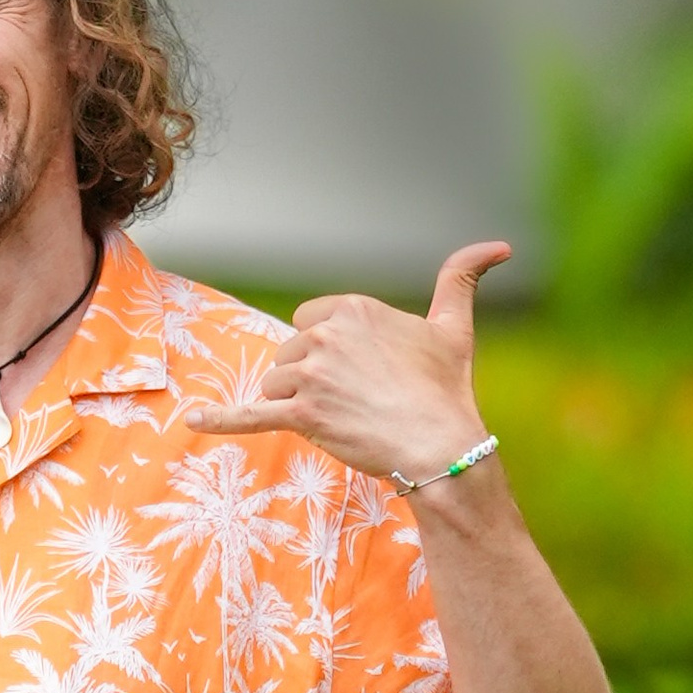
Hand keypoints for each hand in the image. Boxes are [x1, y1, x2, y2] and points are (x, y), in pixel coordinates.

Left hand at [184, 241, 510, 485]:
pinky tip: (193, 421)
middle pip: (289, 354)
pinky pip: (250, 415)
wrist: (439, 446)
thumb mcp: (454, 327)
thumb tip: (499, 245)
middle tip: (356, 402)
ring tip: (341, 421)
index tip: (358, 373)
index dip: (326, 351)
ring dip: (298, 406)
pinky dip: (221, 420)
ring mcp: (309, 375)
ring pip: (277, 387)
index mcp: (352, 308)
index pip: (309, 322)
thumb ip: (462, 278)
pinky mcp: (299, 415)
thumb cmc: (446, 391)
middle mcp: (325, 334)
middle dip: (310, 379)